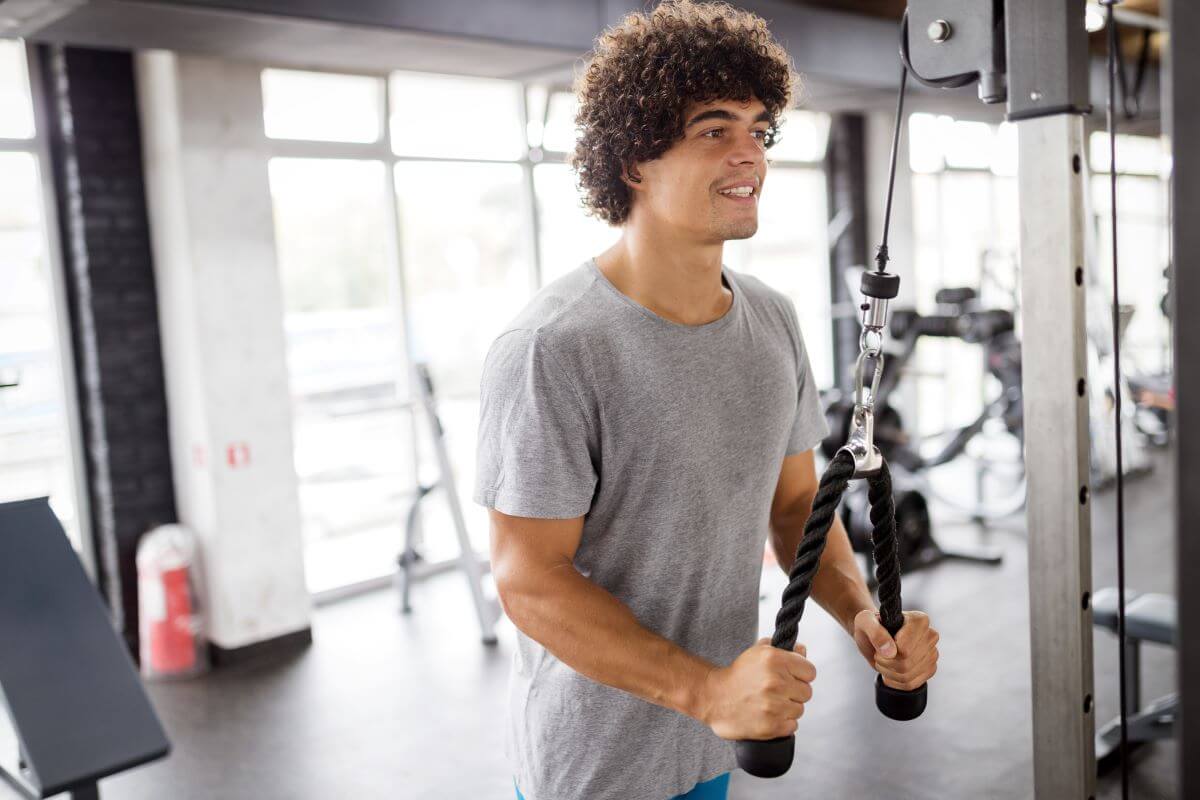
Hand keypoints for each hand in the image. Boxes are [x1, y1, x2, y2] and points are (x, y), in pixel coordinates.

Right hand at [698, 638, 815, 740]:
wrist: (714, 697)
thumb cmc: (737, 676)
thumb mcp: (757, 653)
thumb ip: (783, 650)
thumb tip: (803, 650)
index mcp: (775, 659)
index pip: (810, 671)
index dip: (801, 675)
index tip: (790, 677)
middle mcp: (776, 682)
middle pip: (807, 692)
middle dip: (794, 692)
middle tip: (775, 691)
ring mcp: (774, 705)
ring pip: (799, 710)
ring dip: (787, 708)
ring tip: (768, 703)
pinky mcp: (771, 726)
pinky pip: (792, 726)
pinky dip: (782, 723)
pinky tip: (767, 715)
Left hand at [852, 609, 938, 690]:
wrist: (874, 637)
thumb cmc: (871, 625)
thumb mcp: (865, 621)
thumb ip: (875, 632)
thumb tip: (891, 652)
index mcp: (919, 620)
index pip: (905, 649)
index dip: (888, 650)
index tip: (883, 642)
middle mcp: (930, 636)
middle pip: (906, 663)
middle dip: (885, 662)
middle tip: (879, 653)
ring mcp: (932, 654)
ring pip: (907, 676)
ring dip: (888, 672)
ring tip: (884, 660)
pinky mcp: (930, 669)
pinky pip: (910, 685)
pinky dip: (894, 681)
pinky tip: (890, 670)